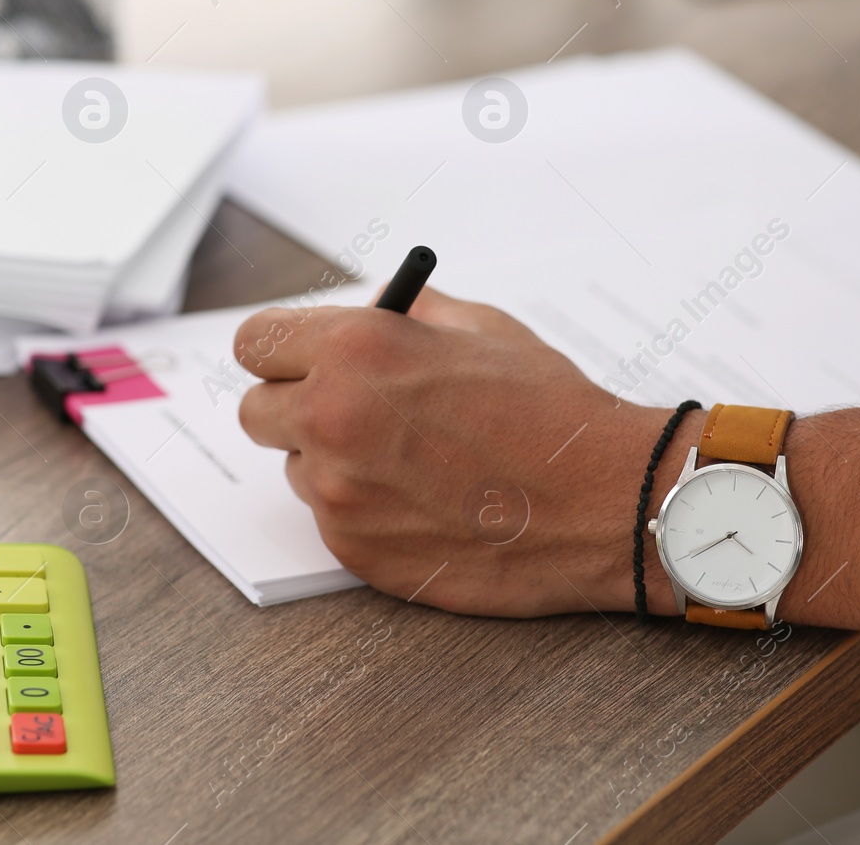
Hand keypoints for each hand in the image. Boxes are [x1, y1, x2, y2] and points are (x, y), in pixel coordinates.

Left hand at [234, 288, 693, 616]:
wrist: (604, 502)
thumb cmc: (550, 410)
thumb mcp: (480, 328)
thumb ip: (406, 314)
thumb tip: (368, 309)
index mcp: (355, 348)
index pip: (255, 342)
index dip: (279, 350)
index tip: (295, 358)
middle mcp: (331, 417)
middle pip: (256, 411)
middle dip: (293, 406)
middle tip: (345, 410)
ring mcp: (338, 491)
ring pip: (296, 469)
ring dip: (332, 462)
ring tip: (410, 461)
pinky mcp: (354, 550)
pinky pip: (331, 519)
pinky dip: (363, 510)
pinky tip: (425, 502)